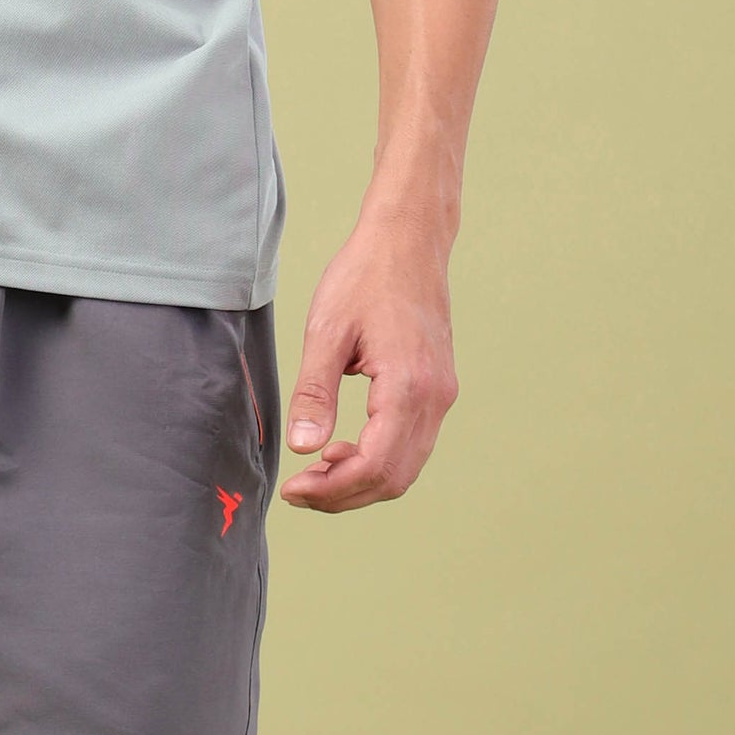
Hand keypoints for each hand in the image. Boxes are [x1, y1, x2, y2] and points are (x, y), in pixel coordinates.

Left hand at [279, 216, 459, 511]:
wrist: (408, 240)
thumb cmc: (364, 276)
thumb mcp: (327, 330)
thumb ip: (315, 393)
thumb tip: (302, 448)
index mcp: (408, 386)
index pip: (375, 466)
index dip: (333, 489)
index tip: (293, 489)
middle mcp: (434, 399)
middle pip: (394, 478)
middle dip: (344, 494)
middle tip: (299, 490)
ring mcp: (441, 396)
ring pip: (405, 467)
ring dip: (361, 479)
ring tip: (316, 470)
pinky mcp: (437, 390)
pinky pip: (411, 444)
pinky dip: (378, 459)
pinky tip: (342, 446)